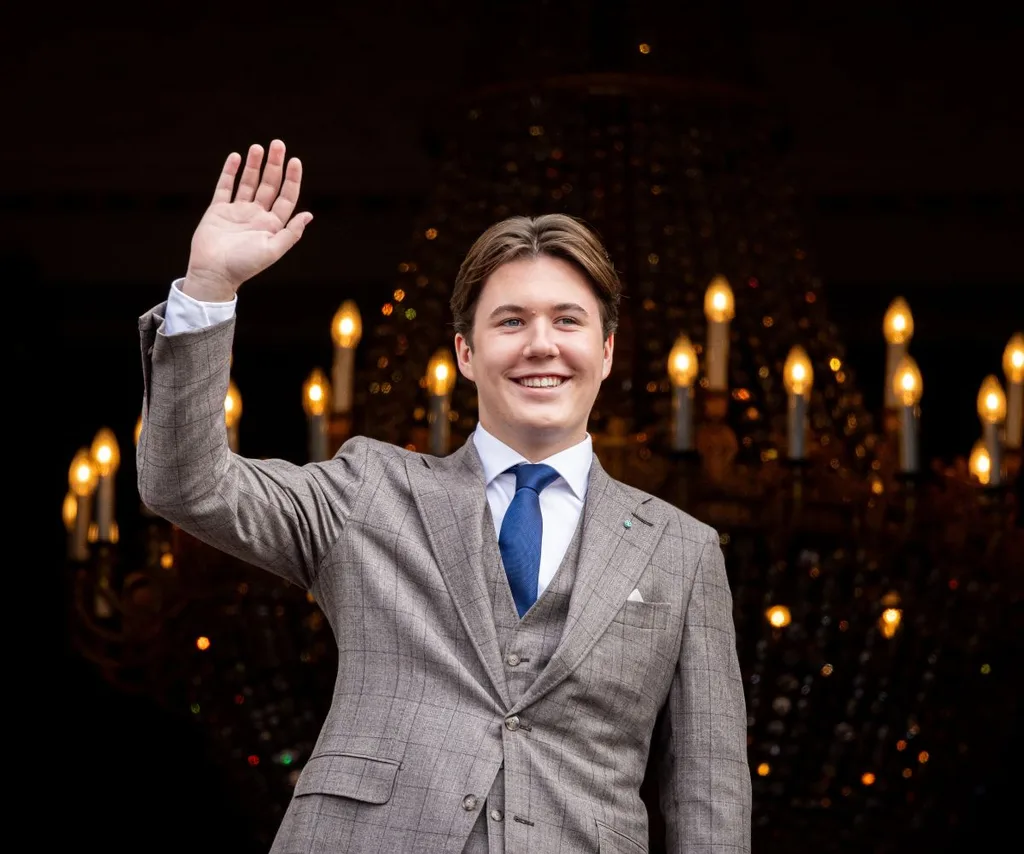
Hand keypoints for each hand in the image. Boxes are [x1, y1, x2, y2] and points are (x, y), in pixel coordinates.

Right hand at [183, 140, 312, 301]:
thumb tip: (309, 215)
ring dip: (254, 165)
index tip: (295, 161)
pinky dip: (230, 172)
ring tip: (258, 147)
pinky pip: (225, 187)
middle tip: (278, 144)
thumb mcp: (273, 250)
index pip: (286, 197)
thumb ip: (291, 233)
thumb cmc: (245, 265)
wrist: (214, 273)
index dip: (292, 179)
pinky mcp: (218, 210)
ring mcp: (237, 211)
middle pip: (269, 185)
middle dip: (274, 165)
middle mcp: (257, 216)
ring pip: (248, 182)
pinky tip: (236, 157)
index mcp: (272, 225)